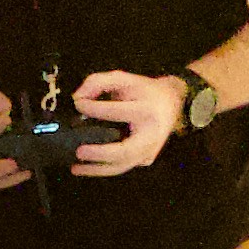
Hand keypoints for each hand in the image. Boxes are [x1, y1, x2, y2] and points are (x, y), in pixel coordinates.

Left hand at [69, 69, 189, 177]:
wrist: (172, 102)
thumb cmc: (145, 91)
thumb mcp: (123, 78)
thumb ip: (98, 82)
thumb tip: (78, 97)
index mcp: (146, 111)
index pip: (116, 112)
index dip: (93, 108)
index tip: (78, 104)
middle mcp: (150, 134)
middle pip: (124, 151)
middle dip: (100, 153)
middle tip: (79, 151)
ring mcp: (149, 150)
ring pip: (122, 166)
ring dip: (96, 169)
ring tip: (75, 167)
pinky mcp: (146, 159)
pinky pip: (122, 167)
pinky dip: (103, 169)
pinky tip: (87, 167)